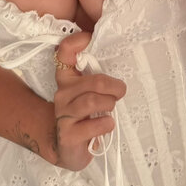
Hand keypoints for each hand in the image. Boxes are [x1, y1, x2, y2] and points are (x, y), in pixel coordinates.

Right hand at [50, 31, 126, 170]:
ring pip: (93, 101)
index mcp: (67, 77)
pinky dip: (105, 124)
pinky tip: (107, 125)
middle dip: (114, 86)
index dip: (77, 41)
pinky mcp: (68, 135)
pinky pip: (93, 126)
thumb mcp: (89, 92)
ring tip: (111, 108)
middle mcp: (62, 93)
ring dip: (109, 104)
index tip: (90, 38)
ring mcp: (63, 114)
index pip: (64, 52)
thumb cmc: (85, 113)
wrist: (67, 147)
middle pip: (94, 81)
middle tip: (121, 91)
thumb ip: (98, 77)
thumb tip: (124, 60)